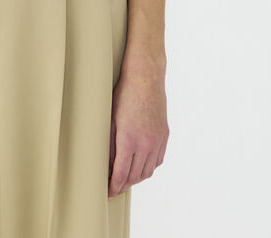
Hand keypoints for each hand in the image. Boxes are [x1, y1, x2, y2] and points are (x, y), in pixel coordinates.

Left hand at [108, 66, 168, 196]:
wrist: (145, 78)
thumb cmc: (124, 95)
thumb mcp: (110, 119)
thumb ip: (108, 144)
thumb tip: (105, 164)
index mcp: (129, 140)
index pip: (121, 175)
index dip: (114, 187)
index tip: (108, 192)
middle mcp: (145, 144)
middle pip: (135, 177)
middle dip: (123, 185)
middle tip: (114, 187)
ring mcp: (157, 141)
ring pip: (147, 171)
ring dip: (136, 178)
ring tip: (126, 178)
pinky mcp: (164, 136)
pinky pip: (157, 160)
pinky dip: (148, 167)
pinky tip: (140, 165)